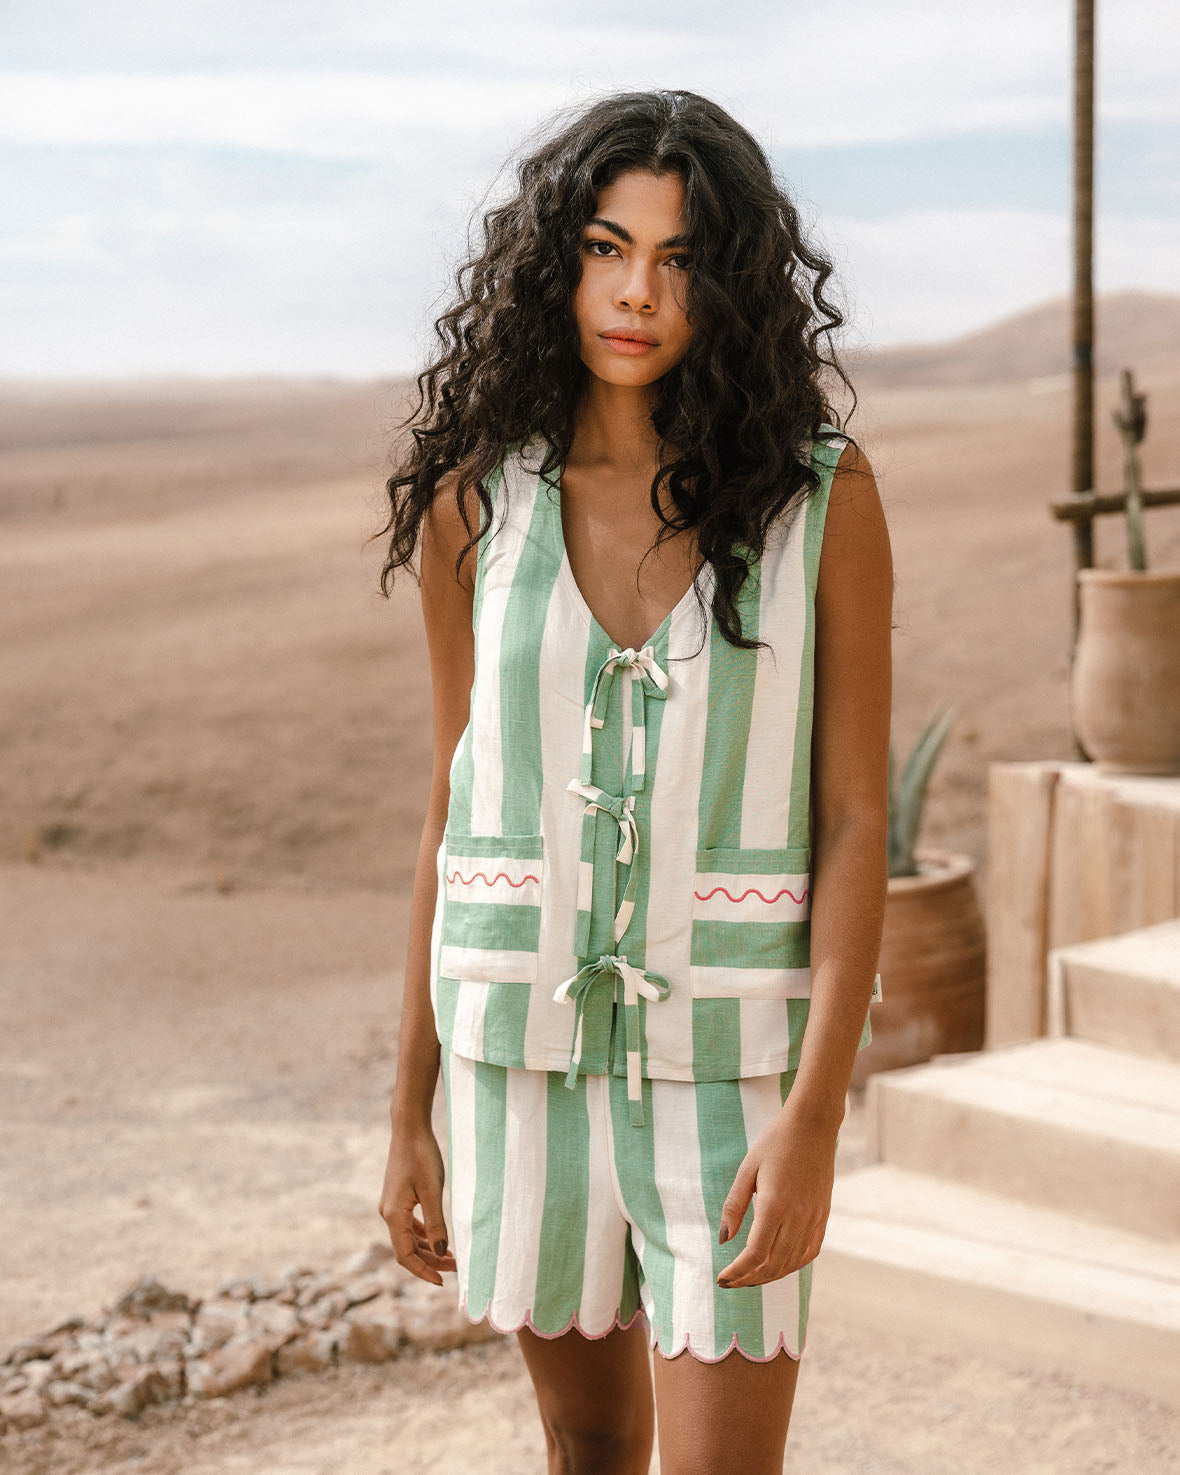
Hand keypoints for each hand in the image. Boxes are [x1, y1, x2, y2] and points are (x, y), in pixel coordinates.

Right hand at [377, 1117, 457, 1285]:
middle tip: (456, 1268)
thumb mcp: (433, 1191)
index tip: (442, 1282)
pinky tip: (437, 1237)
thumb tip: (442, 1252)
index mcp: (393, 1215)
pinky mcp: (397, 1197)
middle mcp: (387, 1213)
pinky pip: (408, 1225)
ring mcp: (391, 1205)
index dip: (423, 1271)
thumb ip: (436, 1224)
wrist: (409, 1128)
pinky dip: (423, 1235)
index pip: (405, 1256)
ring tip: (451, 1256)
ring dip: (428, 1249)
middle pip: (407, 1249)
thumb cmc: (422, 1156)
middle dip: (430, 1261)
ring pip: (408, 1238)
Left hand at [715, 1101, 839, 1288]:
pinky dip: (793, 1265)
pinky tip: (779, 1265)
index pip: (755, 1254)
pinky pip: (810, 1251)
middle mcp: (798, 1216)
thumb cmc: (775, 1142)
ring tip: (749, 1277)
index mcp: (775, 1205)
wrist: (813, 1125)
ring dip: (770, 1276)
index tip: (721, 1278)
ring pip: (792, 1262)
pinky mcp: (823, 1215)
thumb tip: (724, 1239)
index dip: (737, 1272)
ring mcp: (814, 1218)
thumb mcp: (747, 1169)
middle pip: (773, 1264)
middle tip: (730, 1282)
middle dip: (749, 1279)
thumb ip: (734, 1205)